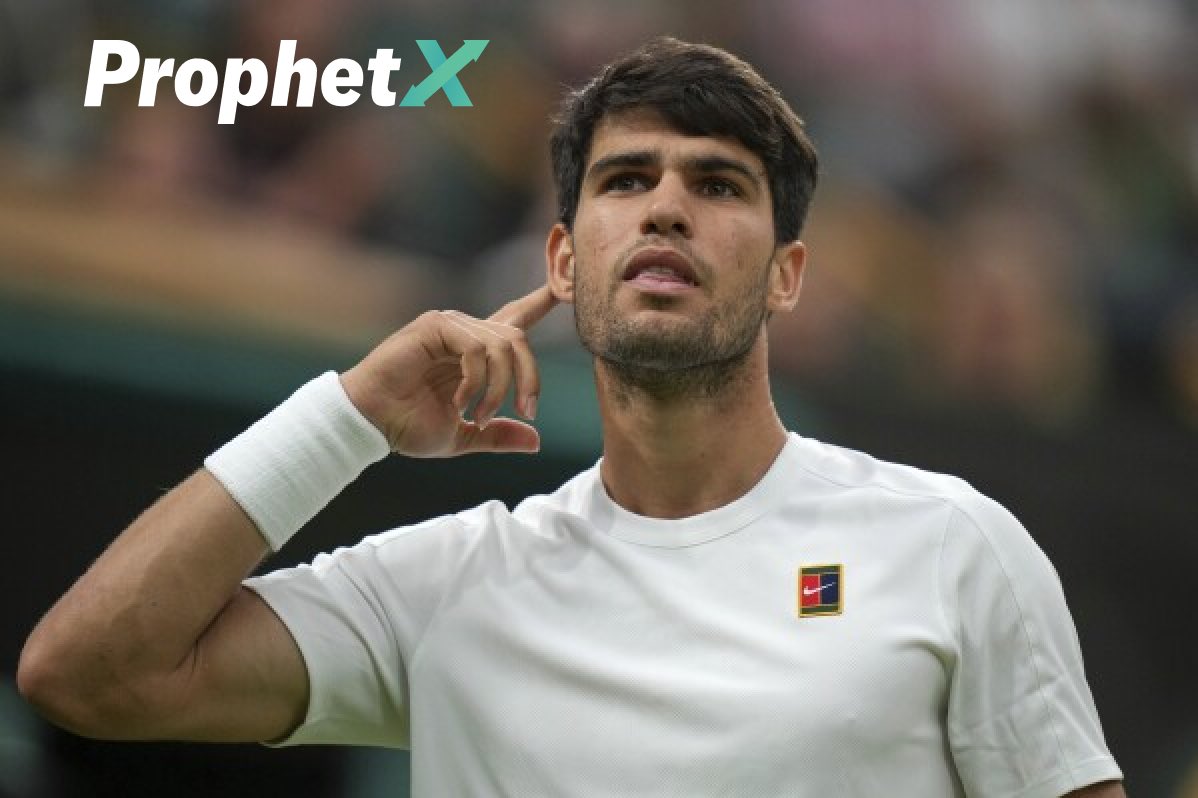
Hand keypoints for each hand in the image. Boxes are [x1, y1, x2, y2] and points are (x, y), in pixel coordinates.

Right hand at [340, 285, 558, 457]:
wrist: (370, 424)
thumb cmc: (408, 427)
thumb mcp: (465, 437)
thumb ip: (498, 434)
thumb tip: (535, 441)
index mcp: (475, 353)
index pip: (514, 321)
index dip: (540, 302)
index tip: (565, 287)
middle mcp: (466, 333)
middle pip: (519, 339)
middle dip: (531, 378)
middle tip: (526, 412)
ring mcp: (450, 326)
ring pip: (503, 345)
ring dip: (501, 387)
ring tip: (481, 415)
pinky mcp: (434, 327)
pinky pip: (476, 348)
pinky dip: (476, 380)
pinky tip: (460, 402)